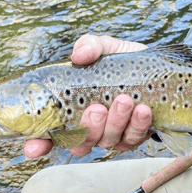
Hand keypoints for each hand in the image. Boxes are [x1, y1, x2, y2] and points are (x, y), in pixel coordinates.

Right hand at [23, 35, 150, 158]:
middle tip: (97, 109)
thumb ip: (91, 46)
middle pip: (80, 142)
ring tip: (125, 101)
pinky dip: (138, 125)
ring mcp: (112, 134)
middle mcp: (90, 126)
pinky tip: (143, 110)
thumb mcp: (106, 47)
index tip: (34, 146)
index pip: (49, 133)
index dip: (38, 144)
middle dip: (88, 128)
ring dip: (116, 122)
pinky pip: (134, 138)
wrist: (157, 68)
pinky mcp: (135, 136)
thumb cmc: (122, 61)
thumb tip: (79, 55)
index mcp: (73, 108)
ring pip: (107, 141)